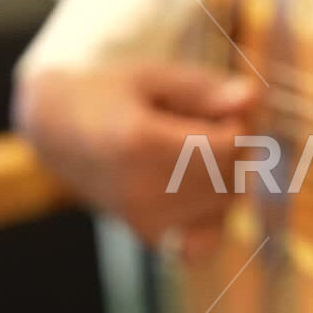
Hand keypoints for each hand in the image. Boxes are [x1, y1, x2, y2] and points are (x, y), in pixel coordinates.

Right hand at [13, 63, 256, 261]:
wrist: (57, 130)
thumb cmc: (109, 93)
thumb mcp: (151, 76)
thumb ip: (203, 88)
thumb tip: (255, 98)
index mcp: (141, 144)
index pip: (230, 145)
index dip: (235, 122)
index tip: (213, 106)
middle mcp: (141, 189)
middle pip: (230, 176)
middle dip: (232, 150)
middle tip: (200, 125)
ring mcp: (143, 217)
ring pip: (225, 205)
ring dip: (224, 177)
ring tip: (188, 150)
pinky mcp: (147, 234)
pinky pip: (206, 236)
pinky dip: (212, 212)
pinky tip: (194, 188)